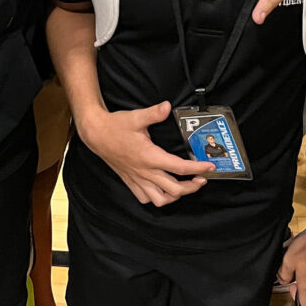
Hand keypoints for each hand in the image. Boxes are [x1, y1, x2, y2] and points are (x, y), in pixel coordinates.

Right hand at [79, 101, 213, 206]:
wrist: (96, 134)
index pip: (179, 167)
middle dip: (193, 186)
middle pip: (175, 189)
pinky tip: (162, 189)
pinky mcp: (130, 182)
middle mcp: (145, 172)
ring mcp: (137, 179)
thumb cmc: (116, 126)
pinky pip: (146, 198)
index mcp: (149, 156)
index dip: (197, 168)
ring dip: (175, 196)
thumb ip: (154, 113)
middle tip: (202, 178)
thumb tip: (167, 106)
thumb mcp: (136, 117)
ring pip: (161, 199)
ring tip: (184, 187)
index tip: (210, 168)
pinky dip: (158, 198)